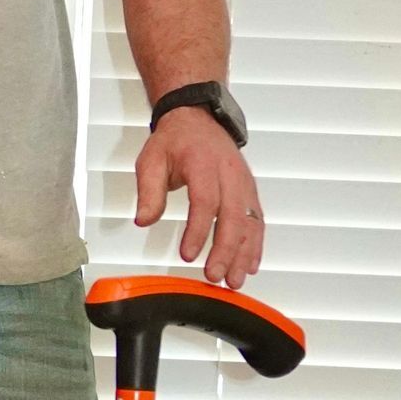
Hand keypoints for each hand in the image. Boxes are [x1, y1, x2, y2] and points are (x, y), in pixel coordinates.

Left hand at [133, 108, 264, 288]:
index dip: (198, 231)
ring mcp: (243, 183)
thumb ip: (148, 191)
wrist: (198, 118)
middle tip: (214, 276)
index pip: (205, 201)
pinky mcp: (249, 192)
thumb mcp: (151, 160)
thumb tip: (144, 220)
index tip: (188, 254)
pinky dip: (255, 245)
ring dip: (243, 254)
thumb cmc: (176, 141)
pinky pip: (257, 221)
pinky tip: (249, 265)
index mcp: (204, 163)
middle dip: (225, 251)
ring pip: (250, 222)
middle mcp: (229, 173)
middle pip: (233, 216)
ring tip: (233, 280)